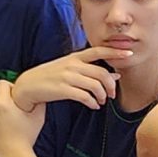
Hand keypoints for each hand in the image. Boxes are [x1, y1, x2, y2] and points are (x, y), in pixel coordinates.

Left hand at [0, 79, 45, 156]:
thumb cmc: (27, 138)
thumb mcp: (38, 117)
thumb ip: (38, 101)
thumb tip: (36, 92)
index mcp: (3, 103)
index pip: (2, 84)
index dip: (10, 88)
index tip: (15, 97)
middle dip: (4, 101)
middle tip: (14, 112)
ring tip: (8, 124)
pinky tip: (0, 130)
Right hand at [9, 46, 127, 111]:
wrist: (28, 86)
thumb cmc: (50, 77)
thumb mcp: (69, 69)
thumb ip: (90, 70)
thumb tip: (115, 75)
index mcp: (74, 57)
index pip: (98, 50)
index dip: (115, 51)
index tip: (129, 53)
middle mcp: (72, 65)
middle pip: (101, 72)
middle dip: (111, 85)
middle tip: (112, 94)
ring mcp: (67, 77)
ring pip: (95, 85)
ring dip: (102, 96)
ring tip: (101, 101)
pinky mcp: (62, 89)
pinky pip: (85, 96)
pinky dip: (93, 102)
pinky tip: (94, 106)